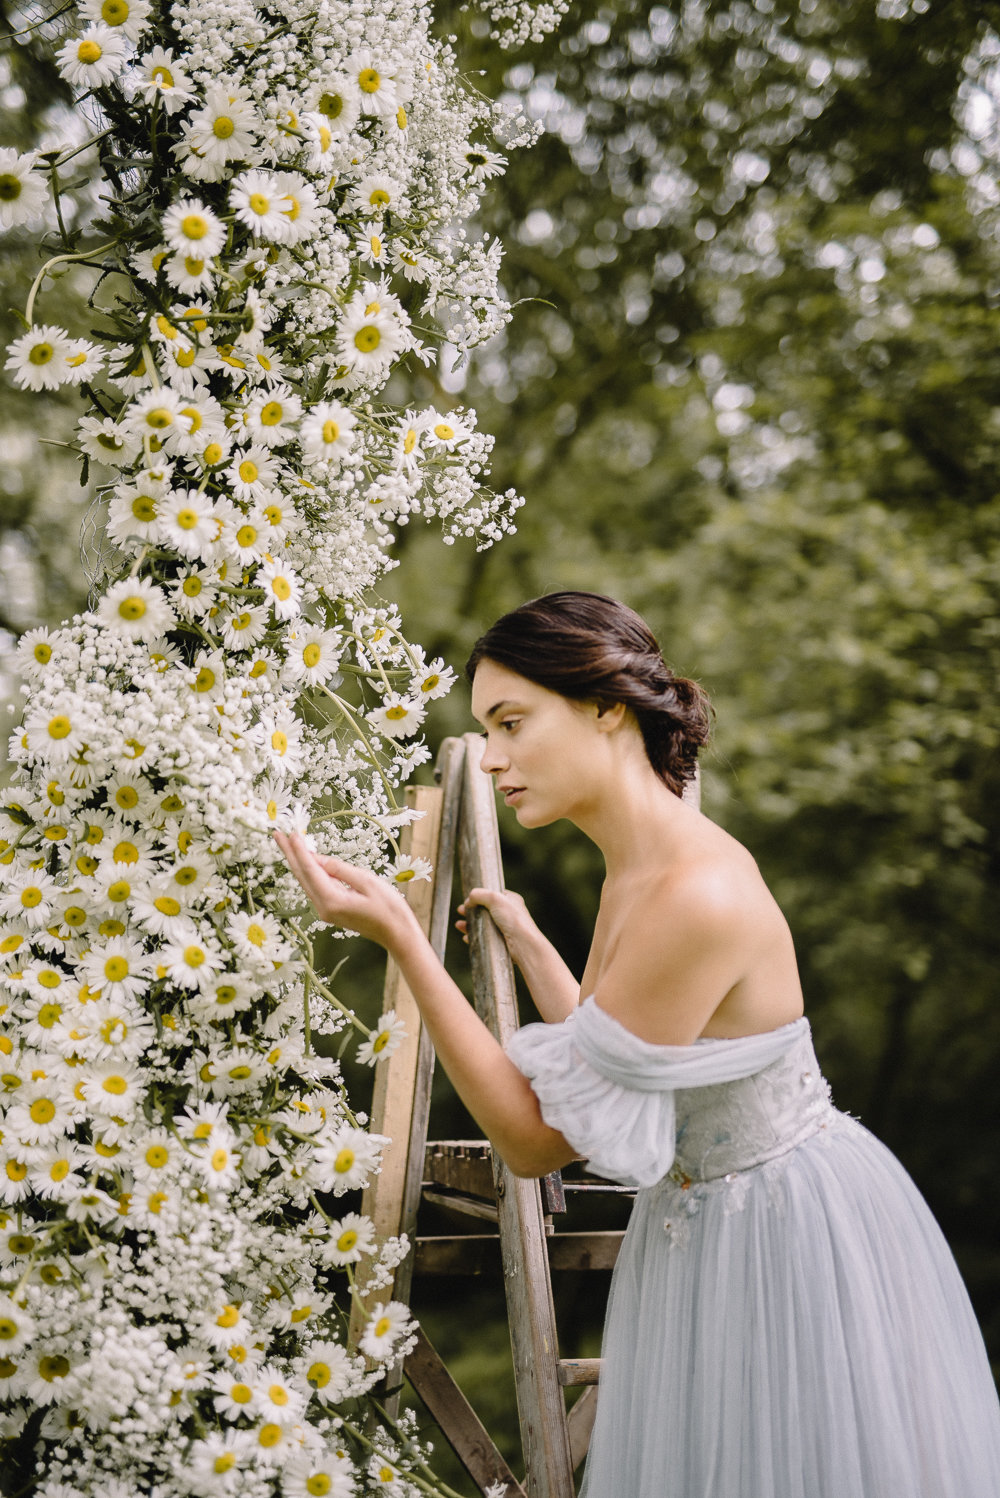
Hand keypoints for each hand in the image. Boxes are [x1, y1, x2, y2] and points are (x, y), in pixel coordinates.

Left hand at [274, 831, 414, 948]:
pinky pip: (315, 887)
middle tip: (277, 834)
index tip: (292, 832)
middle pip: (301, 876)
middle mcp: (324, 907)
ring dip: (297, 861)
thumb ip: (340, 870)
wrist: (397, 934)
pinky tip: (306, 861)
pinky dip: (308, 871)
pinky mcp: (331, 910)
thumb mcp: (366, 881)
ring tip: (287, 843)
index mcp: (332, 900)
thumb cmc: (388, 908)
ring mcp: (326, 911)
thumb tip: (320, 859)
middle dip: (289, 854)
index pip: (310, 870)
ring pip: (306, 882)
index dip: (300, 850)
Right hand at [456, 887, 536, 961]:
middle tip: (460, 911)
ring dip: (469, 924)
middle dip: (471, 911)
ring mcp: (504, 928)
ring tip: (459, 925)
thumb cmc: (513, 920)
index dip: (479, 897)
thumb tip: (468, 900)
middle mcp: (508, 914)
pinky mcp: (500, 942)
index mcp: (510, 901)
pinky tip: (466, 937)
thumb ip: (479, 894)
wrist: (523, 945)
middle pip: (485, 911)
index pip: (492, 895)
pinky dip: (474, 937)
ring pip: (483, 925)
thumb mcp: (495, 898)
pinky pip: (484, 938)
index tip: (468, 899)